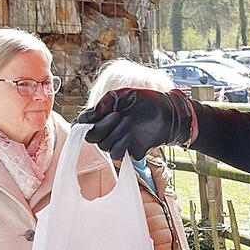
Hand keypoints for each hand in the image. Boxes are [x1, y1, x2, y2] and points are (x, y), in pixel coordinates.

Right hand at [74, 88, 194, 160]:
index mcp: (102, 116)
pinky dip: (120, 145)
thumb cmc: (145, 100)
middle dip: (102, 126)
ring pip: (104, 146)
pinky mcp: (130, 152)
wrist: (167, 112)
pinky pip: (117, 155)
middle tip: (117, 114)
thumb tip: (91, 116)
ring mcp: (118, 142)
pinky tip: (130, 134)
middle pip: (91, 137)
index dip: (83, 122)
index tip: (92, 115)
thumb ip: (105, 102)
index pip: (81, 124)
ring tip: (128, 120)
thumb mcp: (123, 94)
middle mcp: (107, 131)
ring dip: (114, 133)